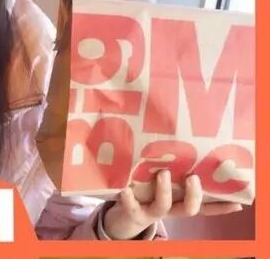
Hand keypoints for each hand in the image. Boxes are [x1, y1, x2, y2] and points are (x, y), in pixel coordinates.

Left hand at [103, 170, 242, 239]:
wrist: (125, 215)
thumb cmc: (148, 191)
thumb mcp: (164, 183)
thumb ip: (176, 171)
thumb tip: (190, 148)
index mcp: (179, 201)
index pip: (205, 206)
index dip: (221, 206)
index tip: (237, 202)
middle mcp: (169, 208)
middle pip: (188, 208)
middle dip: (193, 194)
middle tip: (192, 177)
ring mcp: (151, 211)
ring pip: (162, 205)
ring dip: (164, 190)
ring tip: (163, 173)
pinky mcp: (133, 211)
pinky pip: (131, 206)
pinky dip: (129, 197)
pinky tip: (126, 188)